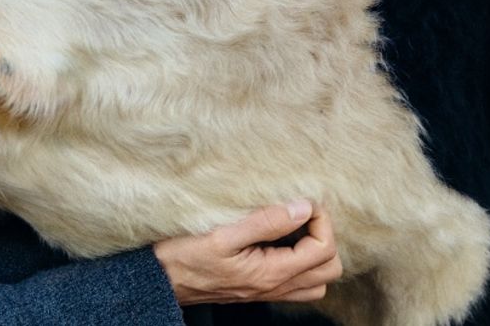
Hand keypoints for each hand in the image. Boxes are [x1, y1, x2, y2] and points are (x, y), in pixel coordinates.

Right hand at [153, 200, 342, 305]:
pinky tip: (282, 240)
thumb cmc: (184, 256)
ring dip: (315, 251)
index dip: (321, 220)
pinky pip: (298, 283)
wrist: (160, 281)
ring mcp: (268, 290)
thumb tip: (303, 208)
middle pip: (329, 268)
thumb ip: (266, 222)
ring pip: (317, 279)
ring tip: (295, 226)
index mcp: (270, 273)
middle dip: (324, 235)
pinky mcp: (259, 287)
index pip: (323, 249)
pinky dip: (301, 261)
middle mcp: (275, 287)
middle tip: (302, 212)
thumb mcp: (223, 234)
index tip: (302, 200)